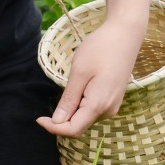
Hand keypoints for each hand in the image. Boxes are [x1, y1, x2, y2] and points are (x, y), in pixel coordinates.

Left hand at [39, 12, 145, 136]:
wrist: (125, 34)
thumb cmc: (101, 49)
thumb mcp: (79, 72)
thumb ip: (69, 99)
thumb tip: (57, 121)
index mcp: (98, 105)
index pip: (72, 130)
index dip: (53, 128)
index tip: (39, 118)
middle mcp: (108, 110)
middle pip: (79, 126)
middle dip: (61, 121)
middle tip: (48, 104)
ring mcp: (113, 105)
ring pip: (85, 118)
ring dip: (71, 111)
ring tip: (71, 85)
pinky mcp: (113, 98)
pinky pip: (93, 110)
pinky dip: (80, 105)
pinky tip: (80, 86)